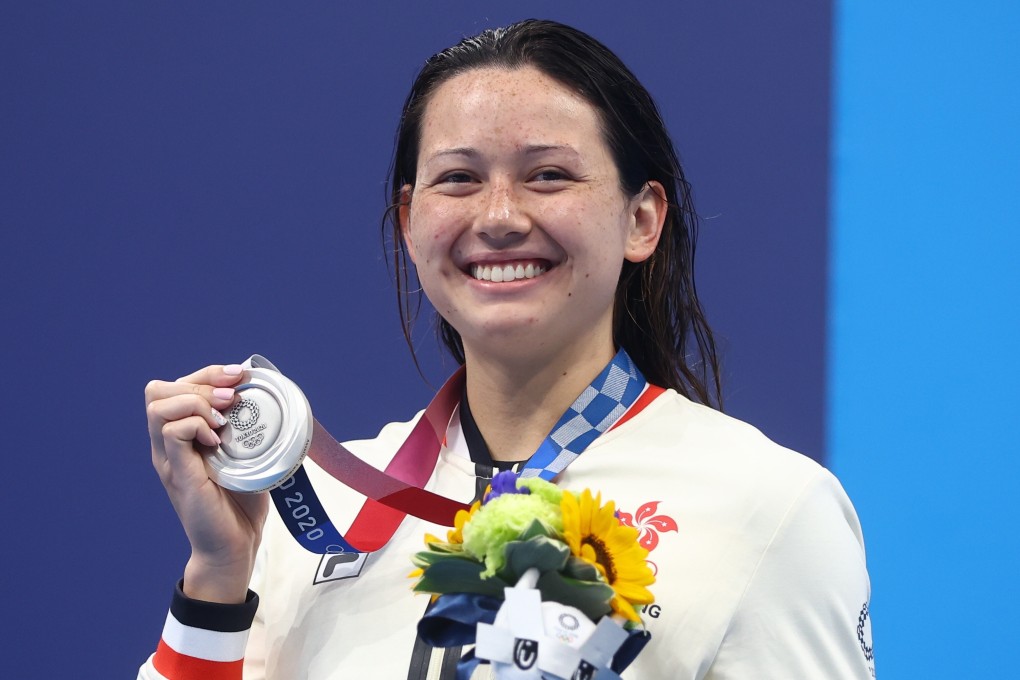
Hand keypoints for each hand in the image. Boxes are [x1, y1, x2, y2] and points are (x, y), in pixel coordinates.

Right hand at [145, 364, 268, 602]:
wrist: (234, 546)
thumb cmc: (242, 504)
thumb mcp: (249, 455)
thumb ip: (249, 429)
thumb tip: (271, 398)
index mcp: (183, 436)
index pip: (178, 385)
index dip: (208, 372)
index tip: (240, 376)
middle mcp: (168, 444)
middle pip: (160, 389)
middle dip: (201, 381)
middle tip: (232, 398)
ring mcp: (170, 458)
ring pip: (159, 404)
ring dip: (196, 401)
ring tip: (223, 419)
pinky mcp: (177, 473)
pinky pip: (171, 431)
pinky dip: (195, 425)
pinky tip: (217, 439)